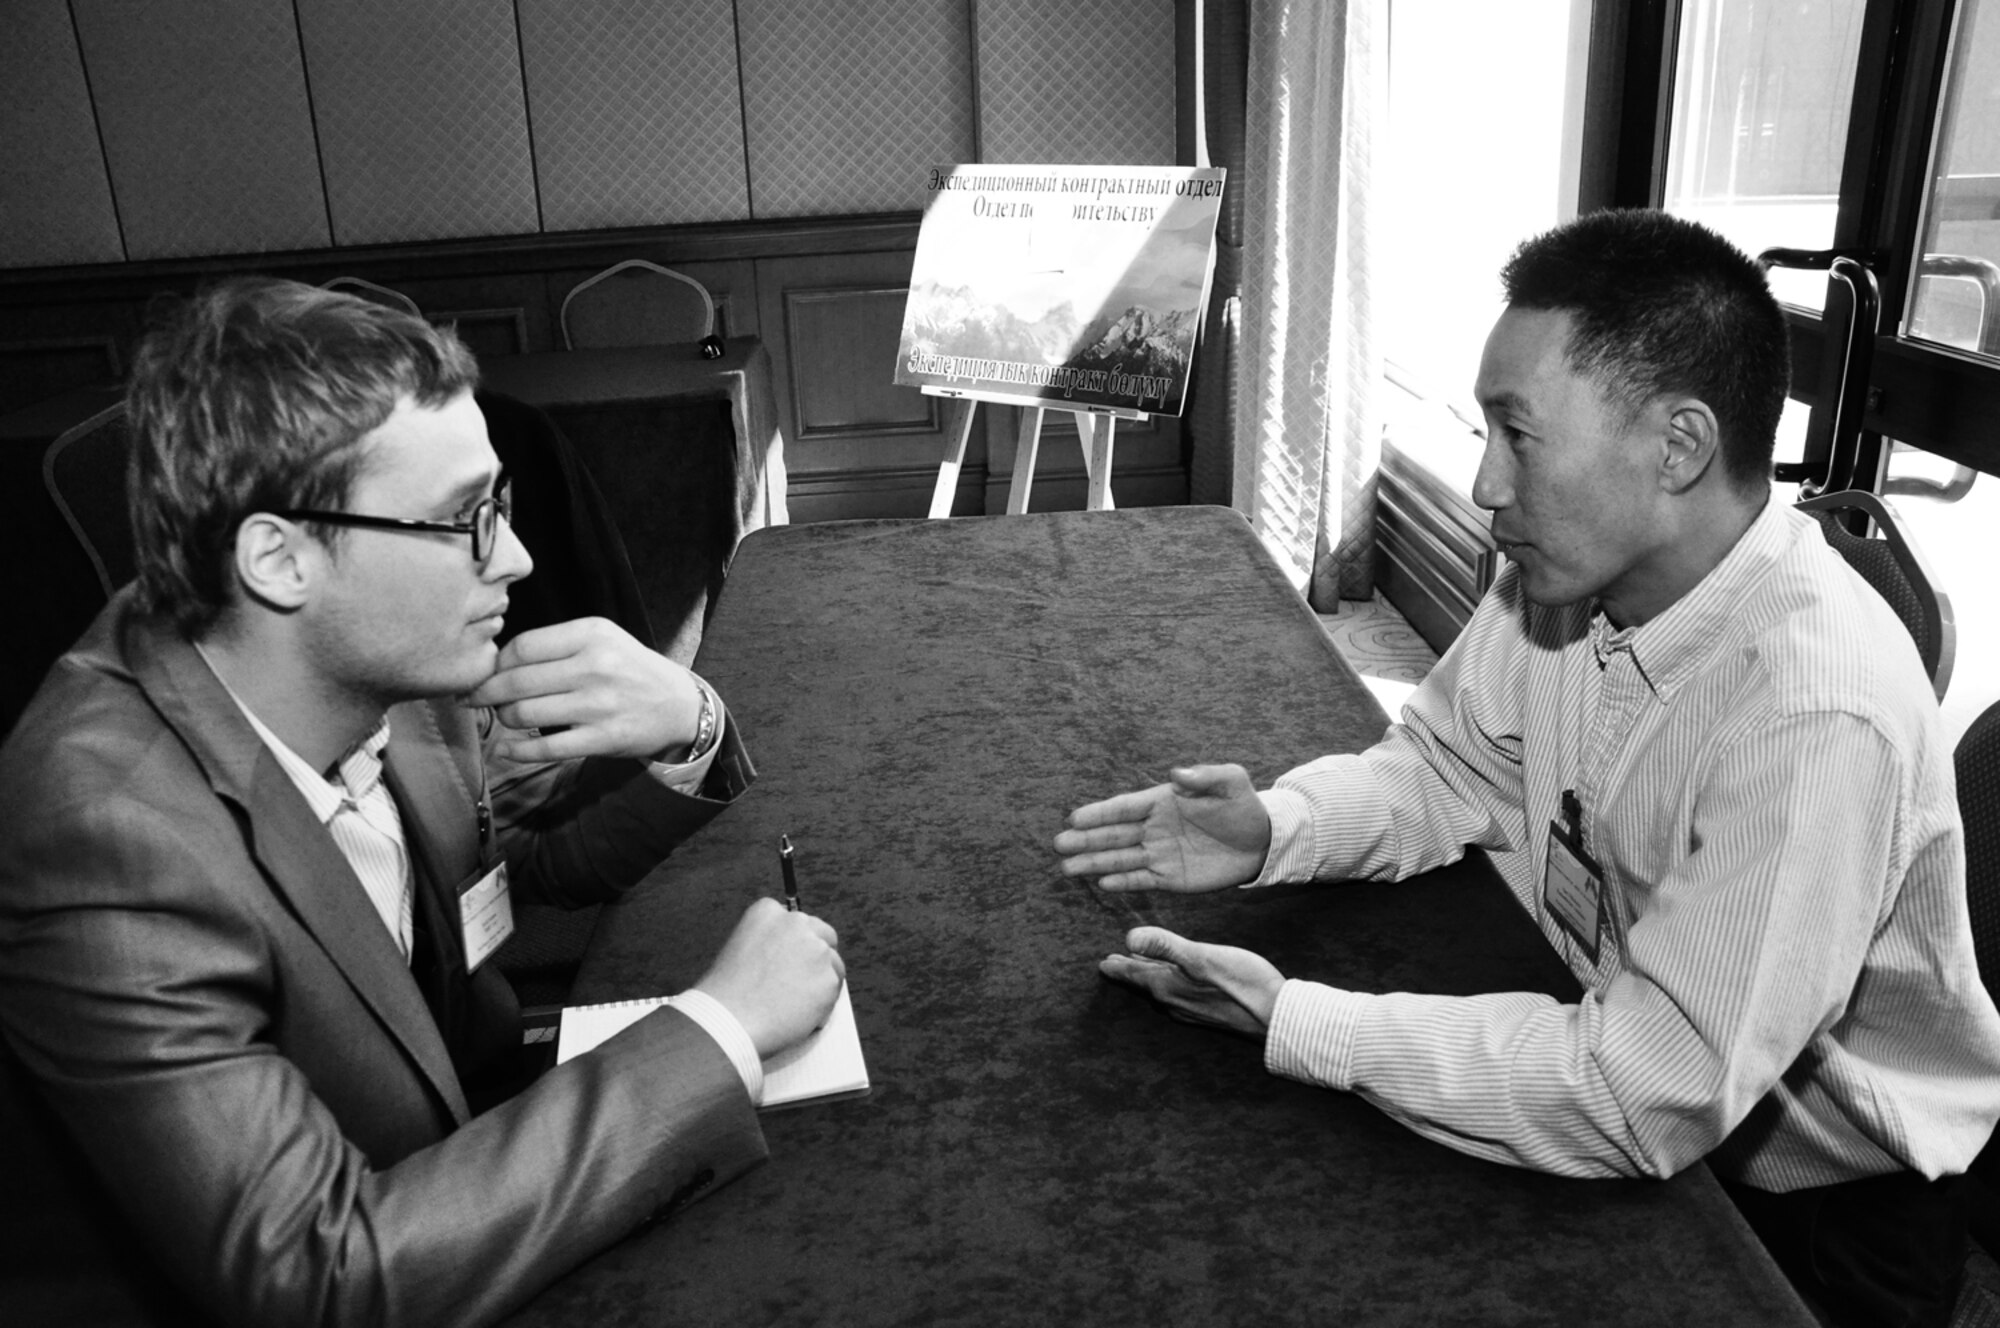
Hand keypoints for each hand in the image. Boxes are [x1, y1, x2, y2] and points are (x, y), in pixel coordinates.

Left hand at [464, 618, 702, 762]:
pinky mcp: (602, 739)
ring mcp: (598, 705)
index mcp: (591, 634)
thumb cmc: (630, 669)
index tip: (485, 672)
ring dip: (504, 718)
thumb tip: (497, 662)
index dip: (495, 663)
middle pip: (516, 681)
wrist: (678, 705)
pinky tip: (507, 748)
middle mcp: (594, 667)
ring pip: (524, 714)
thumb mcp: (602, 639)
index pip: (523, 647)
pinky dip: (517, 751)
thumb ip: (556, 644)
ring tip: (504, 717)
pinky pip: (544, 748)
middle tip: (472, 698)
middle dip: (485, 693)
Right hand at [693, 898, 844, 1058]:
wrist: (728, 1020)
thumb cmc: (726, 994)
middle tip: (804, 981)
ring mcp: (816, 949)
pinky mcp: (829, 978)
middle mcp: (796, 923)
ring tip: (796, 1005)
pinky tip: (800, 1017)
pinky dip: (823, 1005)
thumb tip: (794, 960)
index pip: (795, 921)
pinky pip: (834, 992)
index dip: (795, 943)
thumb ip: (769, 945)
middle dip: (817, 956)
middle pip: (823, 935)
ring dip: (821, 981)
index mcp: (768, 912)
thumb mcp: (740, 950)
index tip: (790, 959)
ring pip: (833, 965)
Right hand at [1053, 764, 1270, 891]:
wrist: (1263, 840)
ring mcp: (1160, 854)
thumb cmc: (1244, 805)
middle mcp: (1154, 828)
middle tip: (1058, 845)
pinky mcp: (1171, 878)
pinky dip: (1122, 882)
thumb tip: (1176, 773)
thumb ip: (1203, 777)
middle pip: (1114, 835)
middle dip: (1086, 840)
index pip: (1124, 808)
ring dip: (1094, 863)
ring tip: (1067, 868)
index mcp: (1162, 802)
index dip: (1099, 814)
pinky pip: (1141, 880)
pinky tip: (1101, 882)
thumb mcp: (1230, 782)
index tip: (1074, 817)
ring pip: (1121, 859)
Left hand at [1099, 926, 1283, 1036]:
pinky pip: (1177, 999)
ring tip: (1141, 972)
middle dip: (1129, 974)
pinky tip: (1178, 986)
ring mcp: (1192, 1011)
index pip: (1134, 975)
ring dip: (1148, 981)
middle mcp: (1174, 1003)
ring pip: (1160, 993)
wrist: (1276, 1017)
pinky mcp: (1208, 1014)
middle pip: (1144, 986)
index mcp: (1168, 987)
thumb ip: (1165, 946)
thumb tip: (1127, 938)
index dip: (1118, 966)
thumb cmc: (1241, 983)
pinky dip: (1168, 988)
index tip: (1103, 963)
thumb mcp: (1201, 957)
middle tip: (1113, 966)